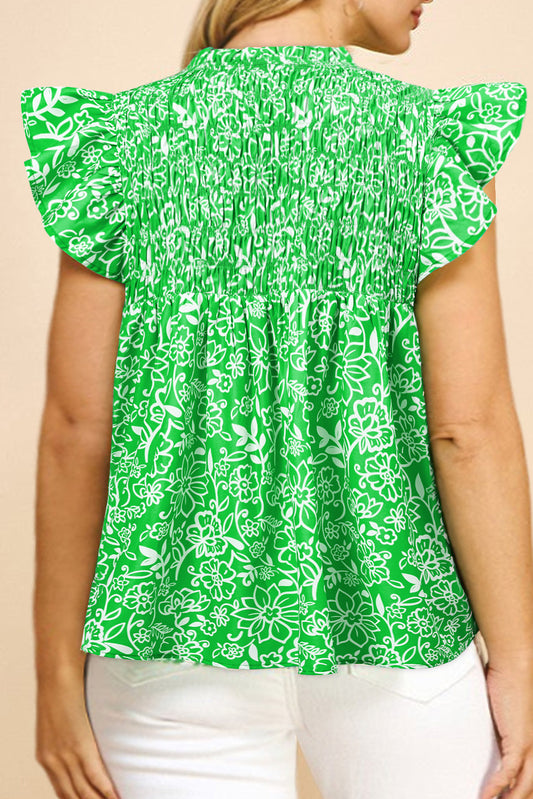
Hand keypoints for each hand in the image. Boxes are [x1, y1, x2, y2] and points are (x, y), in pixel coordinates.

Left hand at [35, 665, 119, 798]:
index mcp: (46, 757)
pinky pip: (95, 776)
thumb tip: (84, 743)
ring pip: (84, 792)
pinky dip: (107, 790)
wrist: (57, 673)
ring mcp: (66, 755)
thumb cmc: (62, 689)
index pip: (63, 793)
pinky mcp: (79, 746)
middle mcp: (53, 762)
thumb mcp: (58, 722)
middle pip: (74, 797)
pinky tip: (116, 797)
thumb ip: (68, 738)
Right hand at [480, 658, 532, 798]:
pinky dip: (496, 788)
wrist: (516, 665)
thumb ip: (496, 721)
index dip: (521, 792)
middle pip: (531, 787)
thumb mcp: (502, 707)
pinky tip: (486, 796)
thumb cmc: (509, 678)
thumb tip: (482, 721)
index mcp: (531, 742)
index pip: (530, 777)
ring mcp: (530, 747)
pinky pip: (509, 775)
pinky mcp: (520, 743)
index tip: (504, 798)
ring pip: (525, 787)